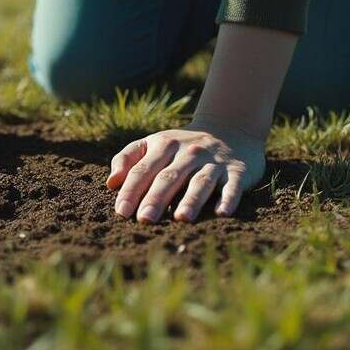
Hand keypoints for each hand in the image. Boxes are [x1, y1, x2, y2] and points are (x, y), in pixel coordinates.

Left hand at [105, 117, 267, 222]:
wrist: (230, 129)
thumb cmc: (181, 147)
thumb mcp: (153, 144)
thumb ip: (128, 159)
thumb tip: (112, 183)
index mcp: (164, 144)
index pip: (143, 169)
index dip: (131, 190)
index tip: (122, 212)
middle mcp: (189, 152)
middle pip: (169, 177)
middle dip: (156, 198)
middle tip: (144, 220)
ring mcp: (214, 162)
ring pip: (200, 182)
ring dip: (191, 200)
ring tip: (181, 218)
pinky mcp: (238, 171)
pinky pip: (233, 186)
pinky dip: (228, 199)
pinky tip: (221, 213)